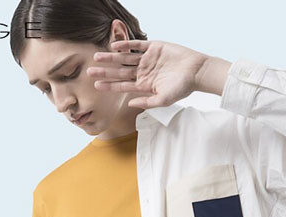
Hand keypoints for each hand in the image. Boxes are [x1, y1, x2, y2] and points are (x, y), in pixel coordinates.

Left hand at [86, 39, 209, 108]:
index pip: (123, 85)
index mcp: (145, 85)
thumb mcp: (163, 100)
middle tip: (89, 71)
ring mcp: (148, 59)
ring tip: (97, 57)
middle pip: (120, 71)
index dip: (109, 85)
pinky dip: (126, 44)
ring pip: (125, 58)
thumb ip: (146, 102)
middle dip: (105, 71)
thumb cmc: (182, 88)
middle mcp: (144, 72)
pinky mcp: (154, 47)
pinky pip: (136, 45)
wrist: (196, 71)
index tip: (96, 86)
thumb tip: (129, 104)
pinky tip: (114, 46)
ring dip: (111, 57)